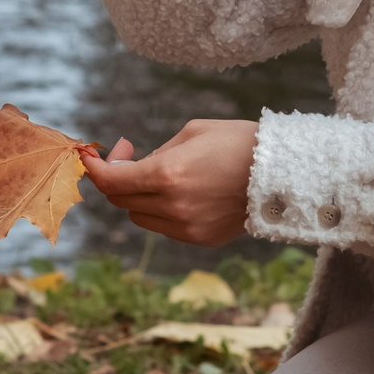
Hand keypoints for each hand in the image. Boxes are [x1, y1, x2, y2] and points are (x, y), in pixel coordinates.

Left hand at [81, 118, 257, 246]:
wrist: (283, 174)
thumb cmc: (239, 142)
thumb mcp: (192, 132)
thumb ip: (156, 153)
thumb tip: (133, 166)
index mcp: (167, 175)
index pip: (111, 181)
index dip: (94, 168)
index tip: (90, 155)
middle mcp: (172, 206)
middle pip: (120, 201)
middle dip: (116, 177)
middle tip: (130, 155)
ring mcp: (186, 228)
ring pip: (139, 216)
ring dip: (137, 196)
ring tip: (159, 174)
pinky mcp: (200, 240)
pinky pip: (164, 227)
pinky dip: (161, 210)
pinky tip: (182, 191)